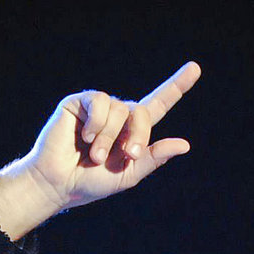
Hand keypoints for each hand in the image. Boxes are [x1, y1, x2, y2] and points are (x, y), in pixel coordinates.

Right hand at [0, 62, 201, 239]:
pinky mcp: (79, 102)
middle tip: (127, 155)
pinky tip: (84, 137)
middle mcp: (117, 114)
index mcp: (132, 131)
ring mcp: (98, 107)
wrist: (58, 184)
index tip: (195, 68)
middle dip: (138, 135)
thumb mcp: (128, 174)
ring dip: (109, 137)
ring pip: (118, 109)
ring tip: (95, 156)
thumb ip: (153, 158)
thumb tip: (184, 144)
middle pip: (141, 111)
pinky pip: (98, 102)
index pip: (158, 105)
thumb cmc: (91, 182)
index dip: (176, 86)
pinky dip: (96, 123)